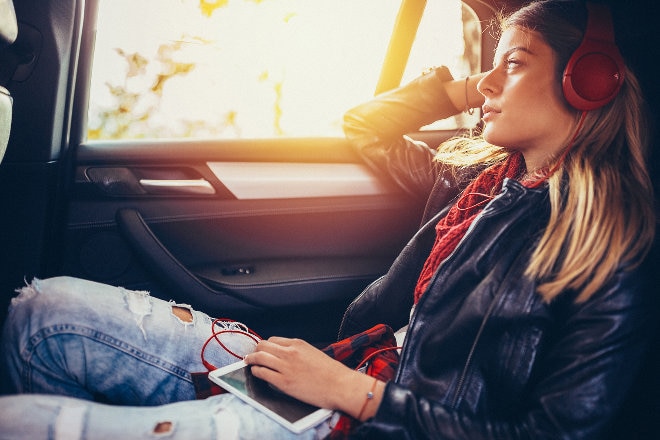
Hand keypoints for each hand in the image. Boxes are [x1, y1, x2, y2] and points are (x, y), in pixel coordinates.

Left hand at [244, 337, 382, 418]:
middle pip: (262, 346)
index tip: (263, 351)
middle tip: (252, 356)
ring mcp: (286, 367)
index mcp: (298, 344)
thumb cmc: (331, 373)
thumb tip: (284, 357)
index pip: (273, 340)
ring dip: (251, 360)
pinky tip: (256, 373)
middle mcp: (290, 352)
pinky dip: (256, 372)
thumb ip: (298, 353)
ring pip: (259, 357)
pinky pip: (262, 373)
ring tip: (249, 363)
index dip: (265, 346)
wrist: (341, 385)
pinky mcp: (284, 382)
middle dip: (255, 351)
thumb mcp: (313, 353)